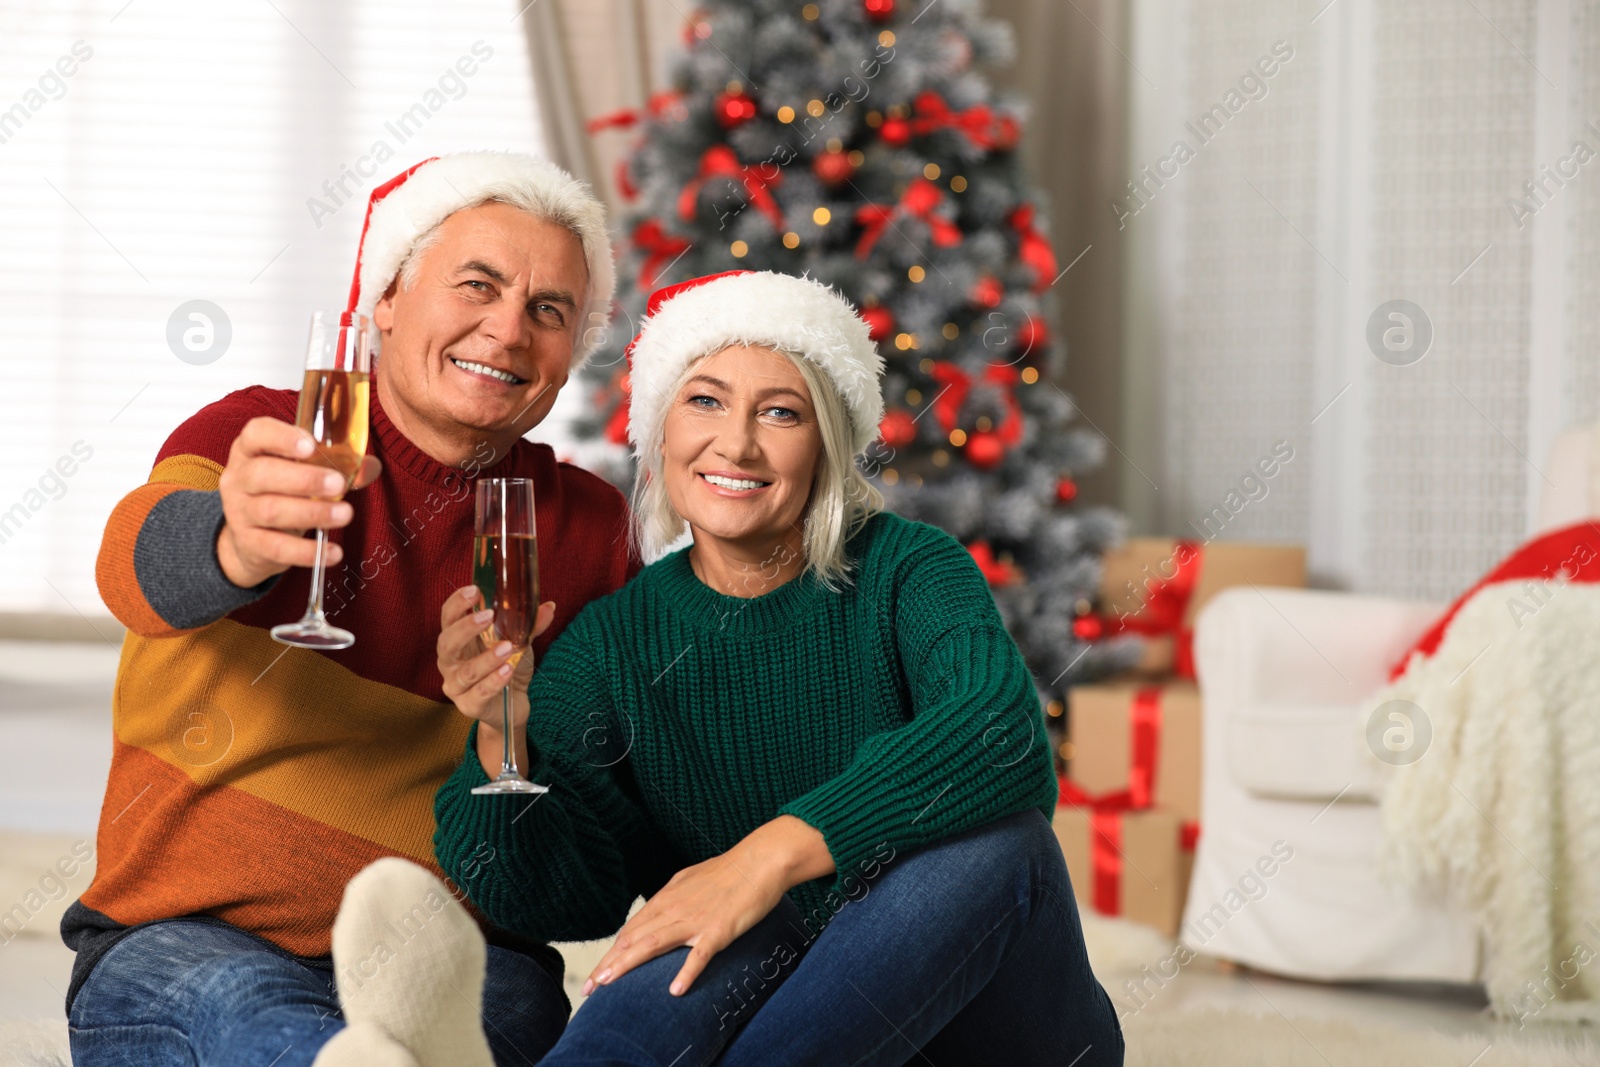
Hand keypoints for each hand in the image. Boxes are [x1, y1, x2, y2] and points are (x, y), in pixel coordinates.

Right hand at [215, 416, 381, 587]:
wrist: (249, 538)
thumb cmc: (282, 492)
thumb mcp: (301, 471)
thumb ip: (336, 465)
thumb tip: (370, 466)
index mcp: (251, 450)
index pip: (257, 434)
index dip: (282, 437)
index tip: (311, 444)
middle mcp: (239, 478)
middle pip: (263, 473)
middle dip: (304, 479)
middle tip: (338, 485)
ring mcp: (239, 512)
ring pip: (270, 511)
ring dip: (312, 513)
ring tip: (344, 514)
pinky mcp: (248, 543)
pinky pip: (277, 548)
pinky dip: (307, 552)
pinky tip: (333, 553)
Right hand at [438, 587, 556, 773]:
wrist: (513, 705)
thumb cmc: (507, 667)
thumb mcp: (519, 643)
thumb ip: (529, 626)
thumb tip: (549, 606)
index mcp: (457, 641)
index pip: (447, 618)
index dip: (457, 603)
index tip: (474, 589)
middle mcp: (450, 663)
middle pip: (447, 643)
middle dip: (465, 627)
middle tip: (489, 615)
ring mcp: (456, 686)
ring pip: (466, 671)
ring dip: (487, 658)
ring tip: (507, 647)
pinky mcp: (469, 706)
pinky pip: (479, 693)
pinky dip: (494, 681)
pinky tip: (508, 671)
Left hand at [584, 816, 833, 996]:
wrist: (761, 860)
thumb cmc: (730, 871)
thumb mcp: (692, 882)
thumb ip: (673, 900)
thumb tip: (658, 915)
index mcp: (668, 898)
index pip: (631, 930)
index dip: (612, 953)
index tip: (597, 974)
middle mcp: (675, 909)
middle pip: (634, 940)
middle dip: (609, 965)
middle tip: (589, 989)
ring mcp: (696, 920)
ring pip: (654, 945)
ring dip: (628, 966)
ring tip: (609, 986)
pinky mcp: (719, 929)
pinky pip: (700, 954)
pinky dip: (686, 972)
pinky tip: (675, 990)